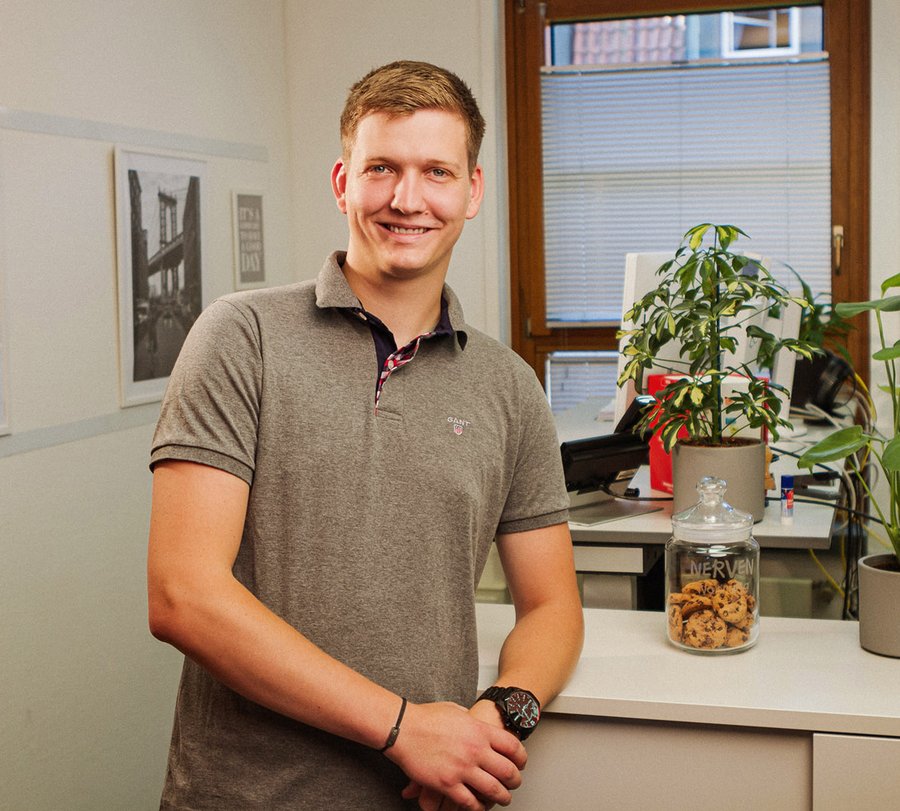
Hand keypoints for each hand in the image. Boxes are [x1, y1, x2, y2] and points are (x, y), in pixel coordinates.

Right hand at [387, 701, 525, 810]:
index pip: (512, 746)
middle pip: (508, 771)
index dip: (521, 758)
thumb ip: (470, 720)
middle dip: (515, 781)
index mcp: (479, 730)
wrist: (404, 728)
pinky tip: (478, 806)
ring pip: (493, 790)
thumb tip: (476, 723)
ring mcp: (462, 768)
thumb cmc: (425, 717)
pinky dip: (477, 807)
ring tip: (502, 799)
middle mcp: (475, 750)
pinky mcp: (447, 783)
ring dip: (501, 797)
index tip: (521, 764)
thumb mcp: (456, 710)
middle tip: (514, 784)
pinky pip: (469, 802)